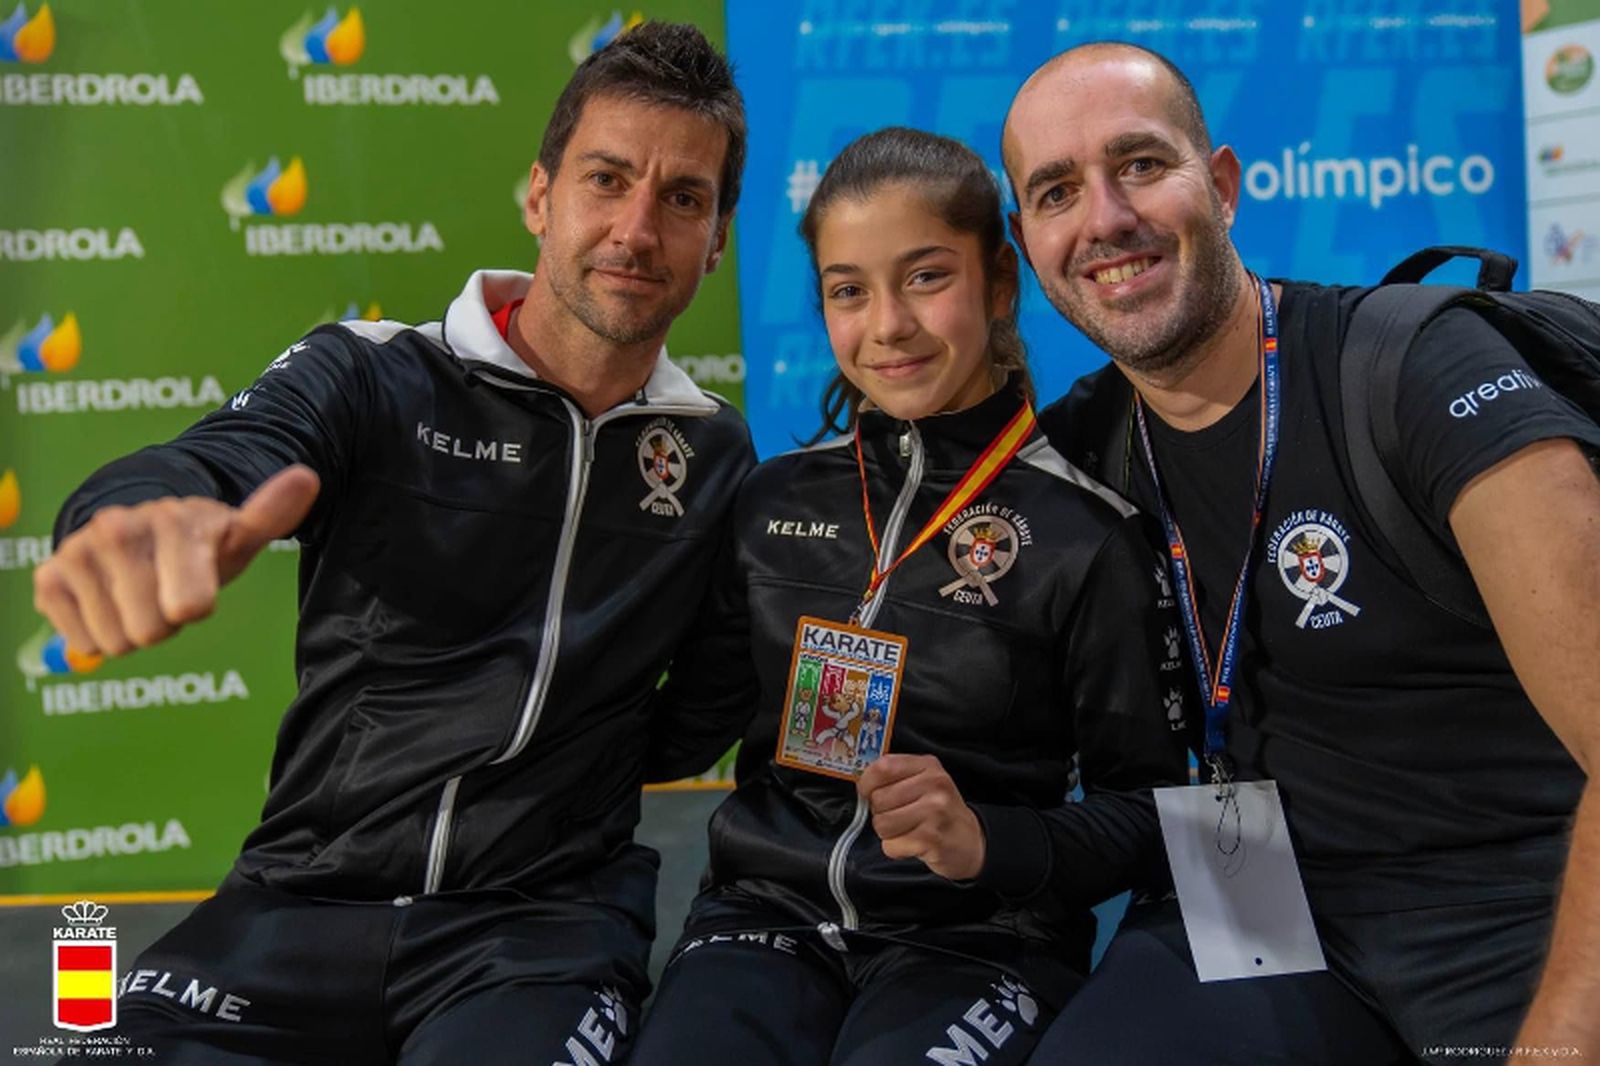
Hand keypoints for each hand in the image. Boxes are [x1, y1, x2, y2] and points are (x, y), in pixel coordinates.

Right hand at [33, 465, 319, 656]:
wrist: (132, 527)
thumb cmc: (195, 543)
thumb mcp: (236, 534)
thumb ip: (271, 513)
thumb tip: (307, 477)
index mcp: (173, 522)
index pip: (189, 607)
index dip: (194, 607)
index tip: (195, 587)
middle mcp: (119, 530)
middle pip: (151, 632)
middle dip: (162, 621)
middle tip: (165, 591)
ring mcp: (79, 552)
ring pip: (115, 642)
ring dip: (130, 628)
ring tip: (138, 593)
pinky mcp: (49, 577)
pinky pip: (81, 642)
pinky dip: (96, 632)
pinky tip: (106, 599)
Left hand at [857, 753, 985, 880]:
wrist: (971, 842)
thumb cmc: (940, 812)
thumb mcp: (926, 781)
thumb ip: (897, 776)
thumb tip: (861, 783)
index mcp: (928, 766)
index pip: (883, 766)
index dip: (867, 782)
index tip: (868, 792)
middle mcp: (934, 785)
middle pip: (878, 799)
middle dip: (881, 812)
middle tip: (900, 816)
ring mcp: (934, 812)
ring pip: (881, 823)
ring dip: (888, 833)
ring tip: (907, 830)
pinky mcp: (931, 839)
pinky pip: (891, 845)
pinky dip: (896, 849)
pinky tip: (914, 844)